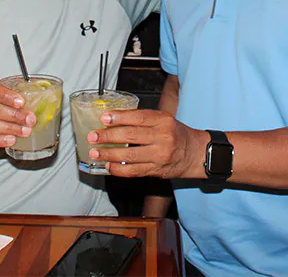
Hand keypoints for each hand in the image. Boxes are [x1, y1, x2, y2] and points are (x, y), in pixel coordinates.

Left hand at [87, 109, 206, 179]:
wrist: (194, 153)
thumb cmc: (175, 133)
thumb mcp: (163, 119)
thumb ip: (142, 119)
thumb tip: (112, 118)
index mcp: (163, 121)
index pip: (138, 117)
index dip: (119, 117)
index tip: (104, 118)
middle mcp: (163, 137)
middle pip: (131, 136)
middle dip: (108, 136)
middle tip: (93, 136)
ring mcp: (160, 155)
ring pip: (130, 156)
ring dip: (109, 155)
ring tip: (95, 153)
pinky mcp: (157, 170)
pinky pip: (134, 171)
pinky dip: (119, 169)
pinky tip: (108, 166)